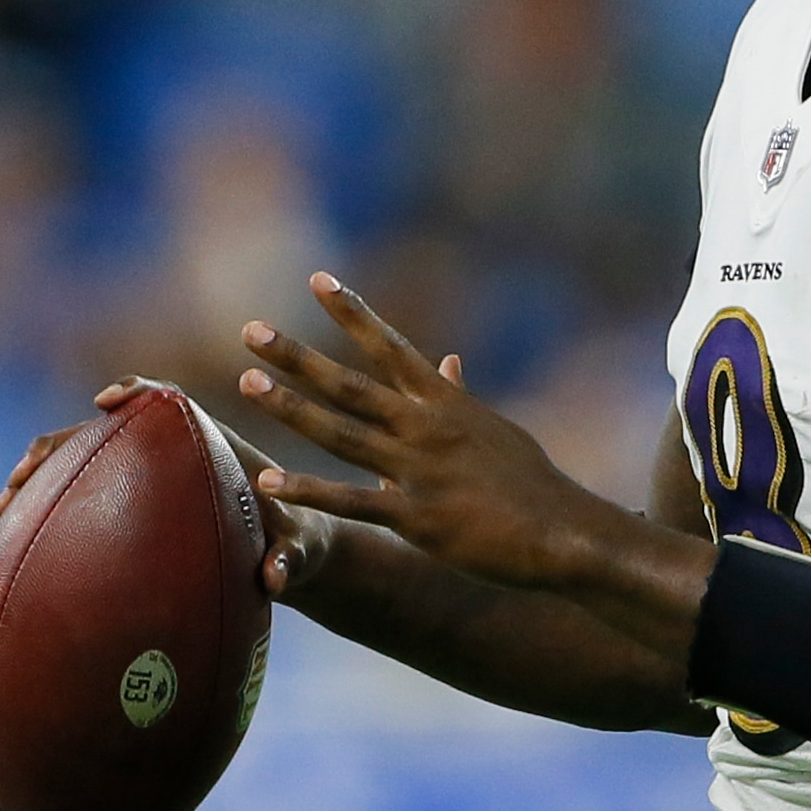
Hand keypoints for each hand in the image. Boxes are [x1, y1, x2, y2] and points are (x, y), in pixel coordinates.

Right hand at [0, 374, 338, 604]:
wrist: (293, 558)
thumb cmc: (302, 546)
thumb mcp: (303, 552)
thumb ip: (293, 559)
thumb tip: (273, 579)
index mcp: (214, 445)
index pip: (168, 403)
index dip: (135, 393)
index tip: (106, 403)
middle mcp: (171, 455)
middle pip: (103, 433)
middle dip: (58, 445)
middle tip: (22, 475)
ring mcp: (146, 481)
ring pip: (82, 465)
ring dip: (38, 478)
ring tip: (1, 512)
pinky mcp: (132, 509)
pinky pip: (82, 502)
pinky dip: (47, 512)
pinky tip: (15, 545)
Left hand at [235, 271, 630, 591]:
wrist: (563, 530)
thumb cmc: (530, 482)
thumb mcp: (494, 428)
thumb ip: (460, 395)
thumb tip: (448, 359)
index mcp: (444, 402)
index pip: (390, 346)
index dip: (352, 313)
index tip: (317, 280)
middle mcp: (425, 427)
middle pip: (349, 384)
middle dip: (298, 356)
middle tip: (251, 330)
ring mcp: (419, 469)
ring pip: (341, 433)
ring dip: (291, 408)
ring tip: (246, 383)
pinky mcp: (417, 516)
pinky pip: (351, 500)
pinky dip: (308, 490)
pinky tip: (268, 482)